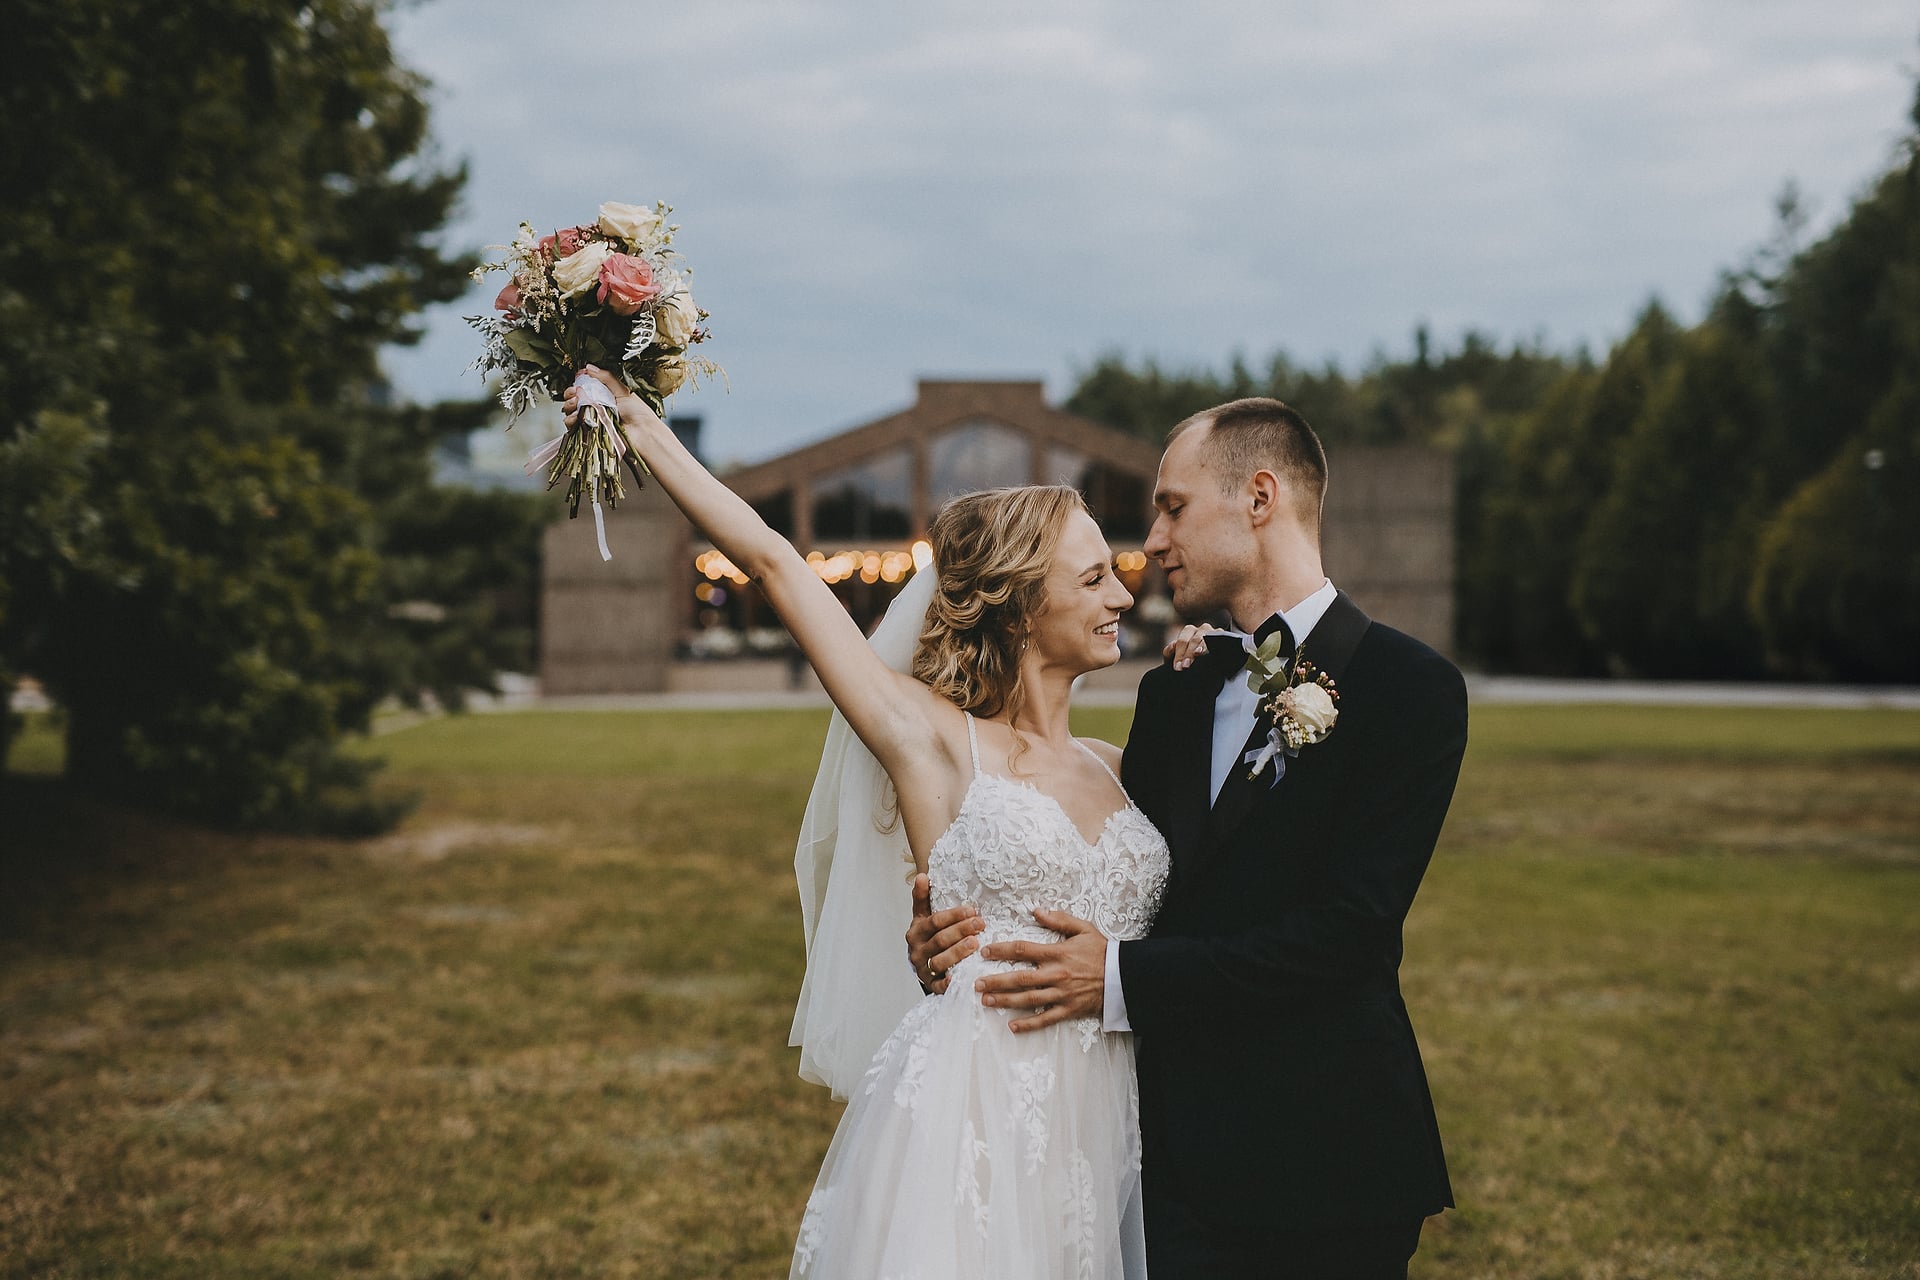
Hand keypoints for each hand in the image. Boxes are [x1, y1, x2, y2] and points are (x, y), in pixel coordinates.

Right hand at [561, 364, 660, 433]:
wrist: (643, 433)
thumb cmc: (638, 413)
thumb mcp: (623, 390)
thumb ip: (606, 378)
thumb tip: (589, 367)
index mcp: (604, 396)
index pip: (584, 388)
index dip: (577, 385)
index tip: (576, 382)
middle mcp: (596, 408)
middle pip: (574, 399)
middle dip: (570, 394)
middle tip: (575, 393)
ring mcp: (592, 421)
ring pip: (571, 412)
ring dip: (569, 406)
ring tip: (576, 404)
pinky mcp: (590, 433)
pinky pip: (574, 427)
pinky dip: (571, 421)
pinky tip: (576, 417)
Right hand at [906, 872, 982, 995]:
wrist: (923, 965)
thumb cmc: (929, 936)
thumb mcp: (924, 916)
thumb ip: (923, 897)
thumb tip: (922, 875)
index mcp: (916, 931)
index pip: (934, 921)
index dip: (953, 915)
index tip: (972, 909)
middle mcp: (917, 950)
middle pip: (940, 940)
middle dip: (961, 931)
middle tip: (981, 924)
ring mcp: (923, 969)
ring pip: (939, 961)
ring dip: (957, 952)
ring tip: (975, 944)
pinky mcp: (930, 985)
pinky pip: (939, 985)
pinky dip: (948, 982)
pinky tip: (960, 977)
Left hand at [974, 910, 1106, 1032]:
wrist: (1124, 976)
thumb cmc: (1102, 951)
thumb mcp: (1083, 928)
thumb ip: (1059, 919)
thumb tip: (1036, 910)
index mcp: (1057, 953)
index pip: (1023, 950)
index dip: (1001, 950)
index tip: (985, 951)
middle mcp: (1056, 974)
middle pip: (1020, 978)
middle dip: (996, 981)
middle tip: (976, 983)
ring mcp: (1062, 994)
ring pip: (1028, 999)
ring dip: (1005, 1001)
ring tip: (986, 1001)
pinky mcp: (1068, 1010)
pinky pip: (1046, 1019)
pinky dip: (1029, 1024)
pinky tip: (1012, 1026)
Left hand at [1164, 622, 1219, 669]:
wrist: (1208, 667)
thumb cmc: (1188, 660)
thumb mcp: (1177, 657)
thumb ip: (1170, 652)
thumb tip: (1172, 645)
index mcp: (1189, 631)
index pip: (1182, 641)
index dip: (1179, 654)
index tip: (1178, 667)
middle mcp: (1202, 629)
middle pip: (1195, 640)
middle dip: (1189, 653)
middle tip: (1185, 666)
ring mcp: (1215, 632)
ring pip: (1208, 637)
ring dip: (1202, 647)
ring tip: (1198, 654)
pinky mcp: (1226, 637)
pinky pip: (1222, 638)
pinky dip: (1217, 644)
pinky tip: (1214, 652)